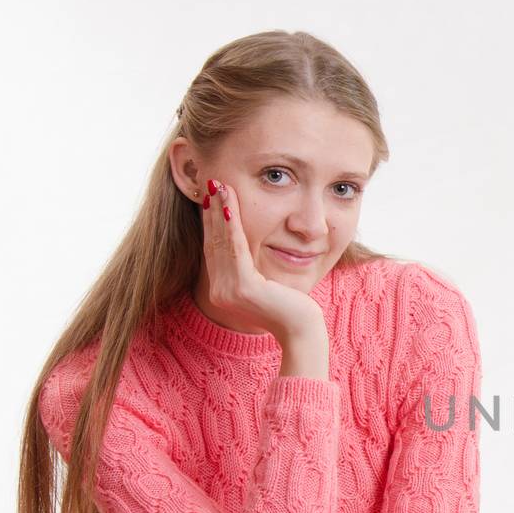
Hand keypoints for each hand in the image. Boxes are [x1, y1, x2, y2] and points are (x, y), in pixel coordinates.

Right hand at [199, 177, 324, 342]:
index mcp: (222, 290)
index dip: (211, 222)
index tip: (211, 197)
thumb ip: (251, 267)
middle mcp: (219, 293)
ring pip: (223, 242)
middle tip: (211, 183)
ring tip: (219, 186)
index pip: (214, 249)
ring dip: (220, 211)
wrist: (302, 330)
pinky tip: (229, 206)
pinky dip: (232, 225)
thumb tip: (250, 243)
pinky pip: (236, 250)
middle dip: (212, 210)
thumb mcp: (265, 282)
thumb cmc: (291, 306)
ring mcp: (228, 292)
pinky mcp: (243, 288)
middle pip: (214, 242)